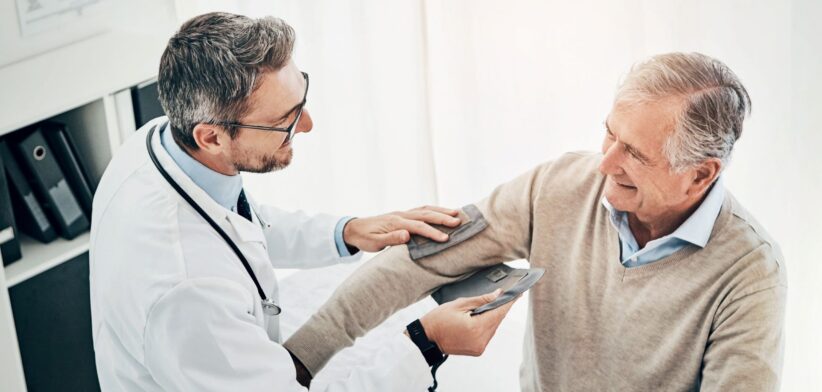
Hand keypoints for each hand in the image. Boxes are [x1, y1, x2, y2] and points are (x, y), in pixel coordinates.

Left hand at [343, 206, 460, 252]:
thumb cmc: (365, 238)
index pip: (418, 227)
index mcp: (395, 223)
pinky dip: (433, 210)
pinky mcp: (403, 215)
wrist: (354, 229)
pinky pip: (421, 210)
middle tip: (459, 222)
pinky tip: (441, 212)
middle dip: (442, 218)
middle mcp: (401, 215)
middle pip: (425, 214)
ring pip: (425, 209)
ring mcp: (402, 213)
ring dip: (441, 211)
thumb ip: (391, 239)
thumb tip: (407, 236)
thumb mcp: (374, 243)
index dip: (432, 232)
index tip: (446, 238)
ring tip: (456, 213)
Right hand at [418, 289, 517, 355]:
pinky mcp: (477, 350)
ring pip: (493, 327)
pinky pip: (487, 334)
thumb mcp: (459, 304)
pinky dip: (486, 325)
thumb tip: (498, 295)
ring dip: (491, 317)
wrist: (427, 338)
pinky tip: (478, 318)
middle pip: (497, 320)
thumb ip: (481, 300)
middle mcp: (481, 340)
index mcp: (476, 328)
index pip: (499, 312)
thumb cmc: (438, 320)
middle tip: (502, 296)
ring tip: (483, 308)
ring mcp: (479, 347)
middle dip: (499, 308)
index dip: (509, 302)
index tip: (518, 294)